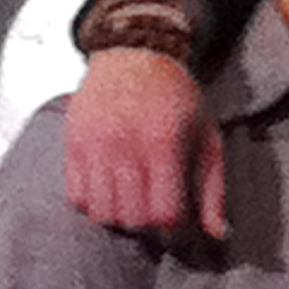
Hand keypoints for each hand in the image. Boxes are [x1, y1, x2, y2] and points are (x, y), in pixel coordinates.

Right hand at [63, 50, 224, 241]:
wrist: (134, 54)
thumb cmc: (176, 97)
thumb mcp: (207, 136)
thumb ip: (213, 187)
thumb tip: (217, 233)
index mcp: (163, 142)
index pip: (164, 212)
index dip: (174, 224)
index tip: (178, 214)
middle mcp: (124, 145)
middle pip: (131, 218)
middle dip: (148, 224)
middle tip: (155, 209)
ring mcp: (93, 146)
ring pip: (101, 212)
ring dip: (119, 217)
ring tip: (132, 201)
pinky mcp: (71, 145)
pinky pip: (76, 197)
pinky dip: (93, 203)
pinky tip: (110, 190)